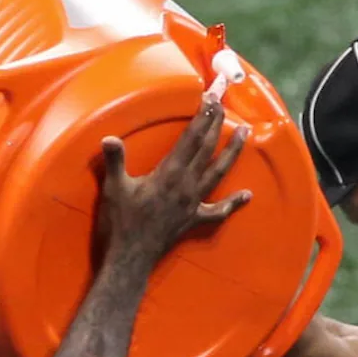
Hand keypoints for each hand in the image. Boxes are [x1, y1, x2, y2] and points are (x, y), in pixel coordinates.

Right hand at [98, 94, 250, 263]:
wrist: (131, 258)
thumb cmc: (121, 222)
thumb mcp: (113, 189)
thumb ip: (114, 161)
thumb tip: (110, 138)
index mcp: (168, 174)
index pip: (190, 139)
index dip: (201, 117)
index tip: (209, 98)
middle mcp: (186, 185)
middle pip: (206, 149)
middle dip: (215, 124)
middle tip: (223, 103)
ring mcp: (194, 203)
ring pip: (218, 172)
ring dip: (233, 152)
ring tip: (245, 133)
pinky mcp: (195, 219)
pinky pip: (218, 210)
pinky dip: (234, 202)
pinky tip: (247, 195)